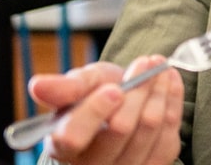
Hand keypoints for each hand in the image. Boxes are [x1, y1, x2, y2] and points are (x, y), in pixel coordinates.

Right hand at [27, 56, 183, 164]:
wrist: (123, 105)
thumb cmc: (96, 96)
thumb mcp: (80, 86)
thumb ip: (64, 87)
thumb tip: (38, 86)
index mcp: (63, 148)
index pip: (73, 137)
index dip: (95, 111)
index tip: (114, 88)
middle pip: (120, 128)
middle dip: (137, 90)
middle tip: (146, 62)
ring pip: (148, 130)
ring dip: (158, 92)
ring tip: (160, 69)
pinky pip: (169, 138)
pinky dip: (173, 105)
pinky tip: (170, 84)